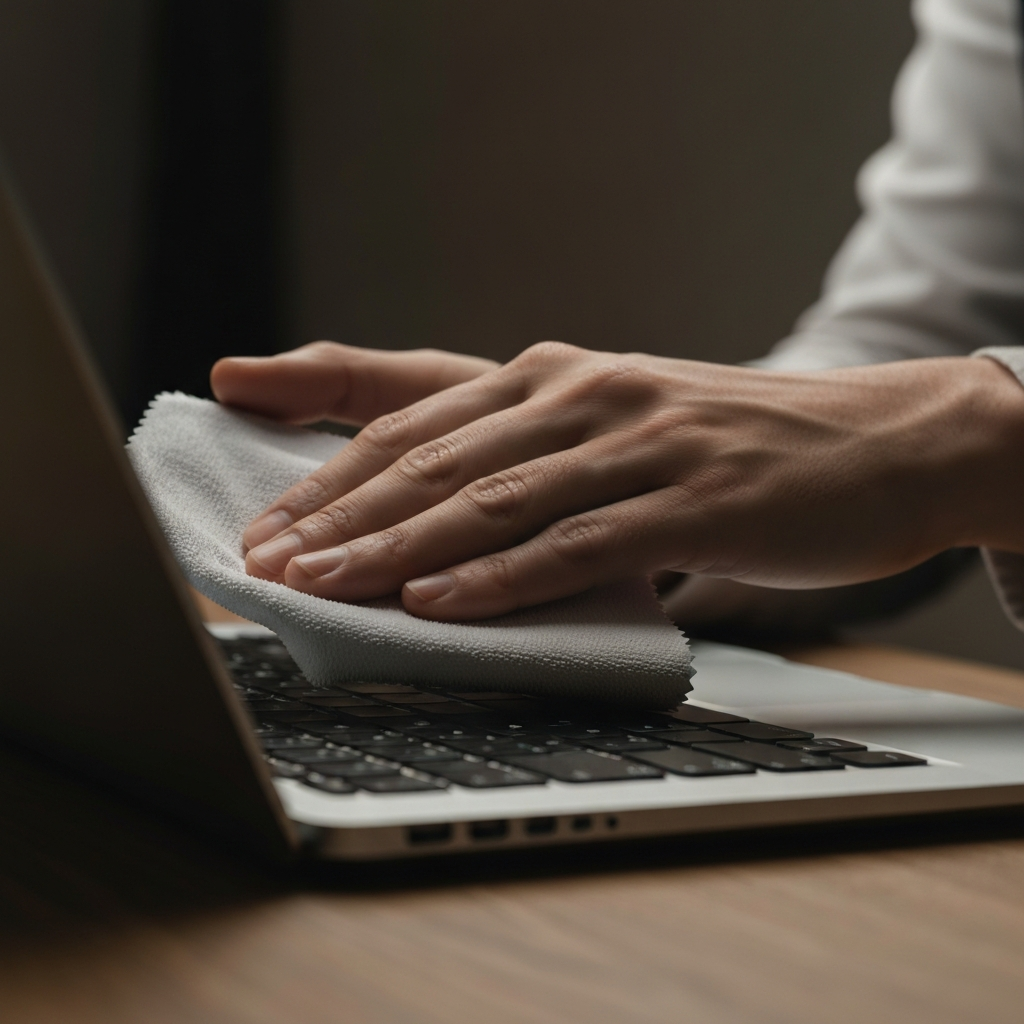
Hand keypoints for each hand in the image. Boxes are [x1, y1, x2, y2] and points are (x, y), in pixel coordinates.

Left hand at [215, 341, 1023, 621]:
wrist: (876, 440)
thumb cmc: (731, 446)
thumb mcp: (617, 429)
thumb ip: (535, 464)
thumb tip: (440, 533)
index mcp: (551, 376)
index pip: (410, 406)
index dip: (321, 442)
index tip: (253, 480)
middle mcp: (582, 394)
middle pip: (432, 457)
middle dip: (337, 513)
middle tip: (263, 559)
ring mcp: (636, 442)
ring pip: (490, 499)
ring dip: (395, 547)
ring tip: (321, 585)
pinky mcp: (690, 500)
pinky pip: (576, 544)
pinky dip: (500, 578)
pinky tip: (439, 604)